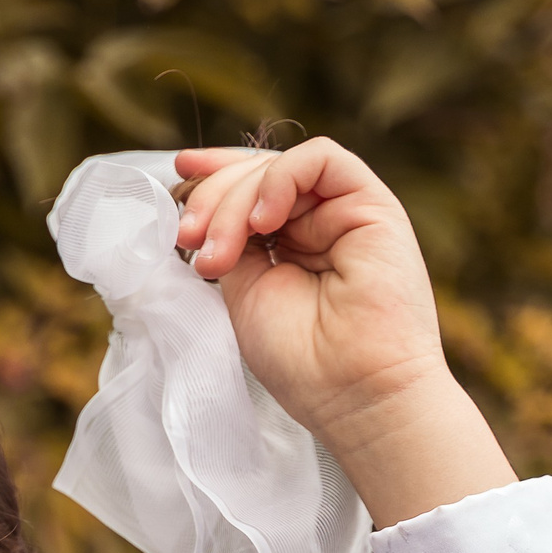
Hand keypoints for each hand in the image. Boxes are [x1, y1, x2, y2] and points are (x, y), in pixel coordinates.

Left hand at [173, 139, 514, 525]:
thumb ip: (230, 245)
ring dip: (235, 200)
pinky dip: (280, 179)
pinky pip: (321, 159)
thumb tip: (203, 211)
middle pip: (257, 174)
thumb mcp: (243, 294)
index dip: (214, 176)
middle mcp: (320, 223)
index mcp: (290, 245)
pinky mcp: (373, 205)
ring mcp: (346, 213)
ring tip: (219, 253)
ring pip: (280, 168)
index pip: (250, 190)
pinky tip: (263, 221)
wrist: (356, 393)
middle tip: (188, 240)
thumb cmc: (302, 363)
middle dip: (212, 198)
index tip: (178, 175)